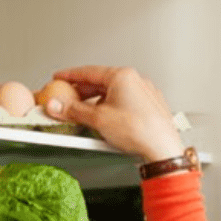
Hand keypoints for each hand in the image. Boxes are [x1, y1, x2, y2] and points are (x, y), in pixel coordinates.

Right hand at [45, 65, 185, 162]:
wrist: (163, 149)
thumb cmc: (140, 131)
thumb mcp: (98, 119)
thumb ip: (73, 111)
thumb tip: (57, 106)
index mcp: (123, 76)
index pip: (89, 71)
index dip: (70, 76)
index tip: (59, 78)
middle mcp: (137, 82)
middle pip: (101, 84)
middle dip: (83, 93)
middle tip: (68, 101)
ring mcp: (145, 95)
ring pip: (114, 95)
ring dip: (97, 104)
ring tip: (86, 117)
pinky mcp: (150, 108)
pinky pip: (126, 105)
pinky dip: (113, 110)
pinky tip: (105, 123)